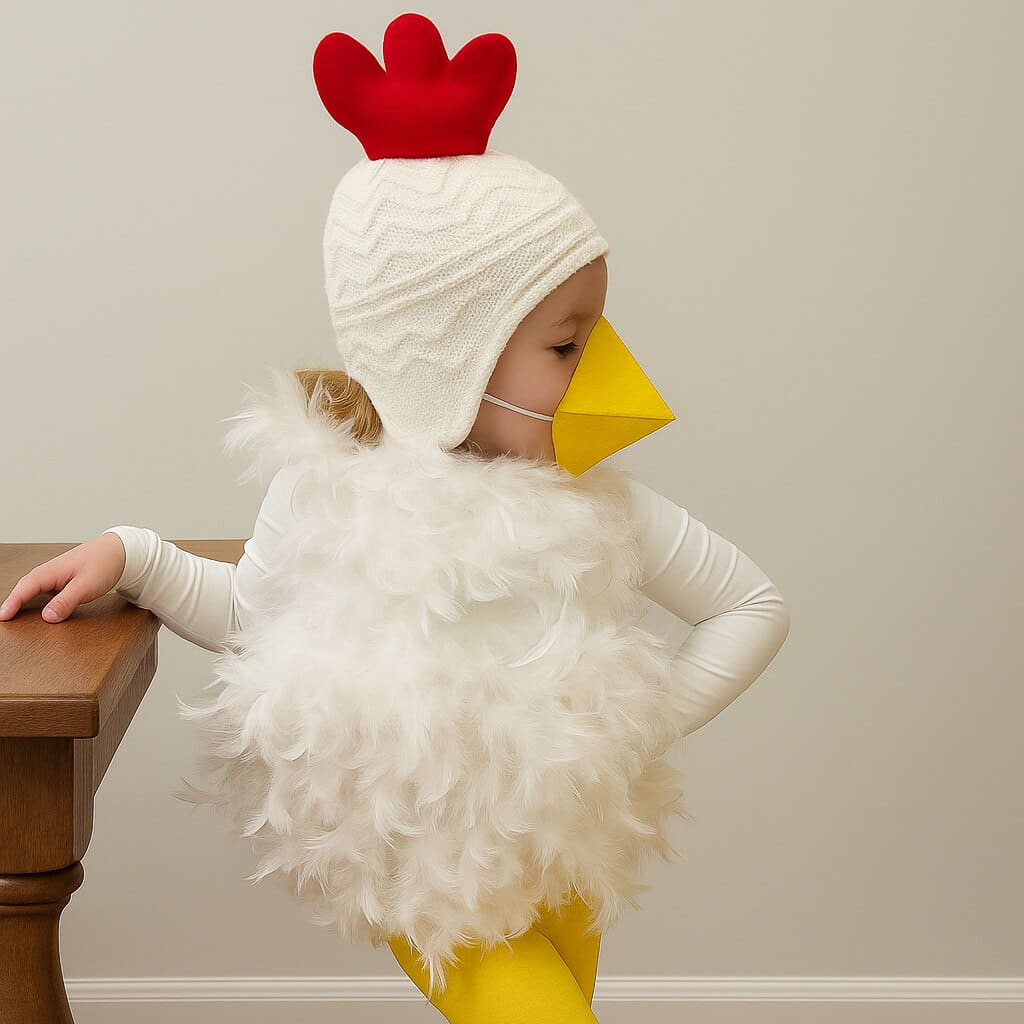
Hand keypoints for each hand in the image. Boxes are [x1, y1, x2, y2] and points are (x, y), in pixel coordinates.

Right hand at [0, 532, 127, 622]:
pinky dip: (37, 603)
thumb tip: (47, 617)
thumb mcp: (86, 586)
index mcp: (50, 571)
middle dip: (12, 604)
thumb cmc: (104, 563)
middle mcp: (49, 573)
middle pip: (24, 590)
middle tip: (3, 621)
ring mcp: (55, 577)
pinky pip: (44, 593)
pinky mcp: (63, 582)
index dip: (12, 603)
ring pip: (33, 592)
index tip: (2, 617)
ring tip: (13, 619)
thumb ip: (66, 601)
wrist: (121, 552)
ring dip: (23, 604)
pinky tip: (38, 613)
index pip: (24, 588)